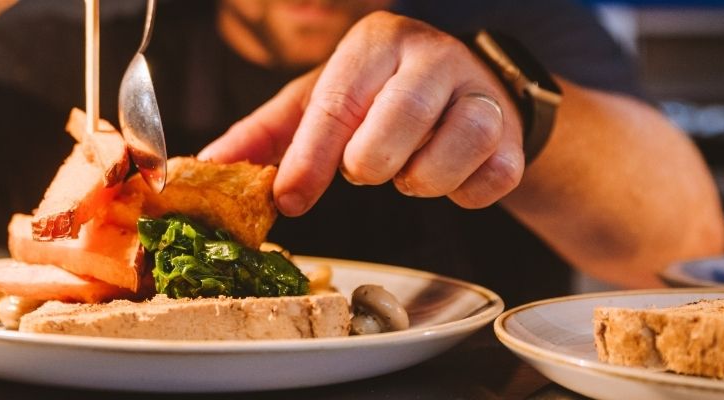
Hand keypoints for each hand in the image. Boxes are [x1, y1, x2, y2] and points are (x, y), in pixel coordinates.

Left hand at [199, 12, 523, 216]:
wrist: (466, 88)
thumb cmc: (380, 95)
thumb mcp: (318, 101)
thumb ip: (264, 134)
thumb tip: (208, 166)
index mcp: (376, 44)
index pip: (337, 104)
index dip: (309, 159)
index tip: (289, 200)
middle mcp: (432, 58)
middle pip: (395, 127)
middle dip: (369, 165)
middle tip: (366, 165)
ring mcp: (480, 94)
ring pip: (452, 152)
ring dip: (420, 181)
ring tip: (408, 170)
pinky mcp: (514, 136)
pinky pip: (494, 181)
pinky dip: (466, 194)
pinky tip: (450, 179)